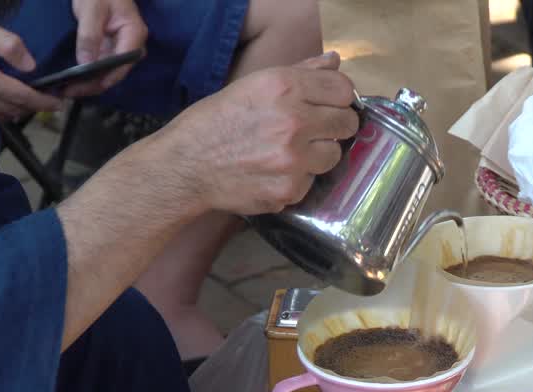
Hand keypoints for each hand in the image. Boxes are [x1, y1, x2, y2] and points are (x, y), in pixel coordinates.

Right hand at [0, 21, 64, 122]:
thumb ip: (10, 46)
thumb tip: (31, 67)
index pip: (19, 95)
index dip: (41, 101)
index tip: (59, 103)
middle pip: (15, 107)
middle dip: (37, 107)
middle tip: (54, 102)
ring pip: (6, 113)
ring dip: (25, 109)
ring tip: (40, 102)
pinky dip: (11, 111)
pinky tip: (20, 104)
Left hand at [66, 0, 147, 97]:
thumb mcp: (91, 9)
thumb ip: (89, 36)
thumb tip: (85, 64)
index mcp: (134, 35)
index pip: (121, 66)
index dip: (102, 80)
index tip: (80, 88)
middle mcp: (132, 46)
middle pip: (115, 73)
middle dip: (93, 85)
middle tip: (68, 91)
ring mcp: (122, 48)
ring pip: (107, 73)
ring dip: (89, 82)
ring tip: (68, 88)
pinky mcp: (111, 48)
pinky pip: (102, 65)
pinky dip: (88, 73)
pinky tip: (74, 79)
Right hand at [155, 52, 359, 215]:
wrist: (186, 166)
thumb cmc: (216, 122)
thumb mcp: (254, 84)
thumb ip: (300, 72)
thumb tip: (334, 62)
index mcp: (284, 87)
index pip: (343, 90)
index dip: (339, 99)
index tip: (329, 106)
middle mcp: (293, 121)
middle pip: (347, 124)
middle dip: (333, 127)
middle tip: (312, 131)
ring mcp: (293, 159)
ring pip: (333, 156)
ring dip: (317, 155)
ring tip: (288, 153)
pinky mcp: (289, 189)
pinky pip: (312, 182)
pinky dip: (297, 179)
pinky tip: (273, 172)